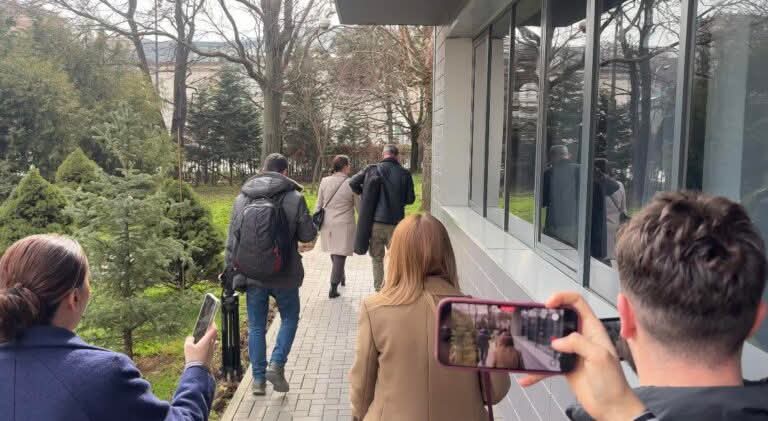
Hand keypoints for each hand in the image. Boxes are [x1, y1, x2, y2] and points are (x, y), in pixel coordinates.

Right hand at [184, 322, 216, 368]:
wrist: (198, 370)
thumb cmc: (193, 357)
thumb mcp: (187, 346)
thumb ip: (189, 339)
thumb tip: (191, 338)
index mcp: (207, 340)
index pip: (213, 330)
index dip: (213, 324)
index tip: (211, 321)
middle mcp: (212, 344)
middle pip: (215, 334)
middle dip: (212, 330)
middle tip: (208, 327)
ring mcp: (212, 350)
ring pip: (214, 341)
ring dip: (211, 337)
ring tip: (205, 336)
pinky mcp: (211, 355)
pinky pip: (212, 346)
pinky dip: (210, 343)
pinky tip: (205, 345)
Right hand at [518, 293, 644, 420]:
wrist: (612, 408)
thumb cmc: (613, 383)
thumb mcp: (599, 357)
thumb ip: (579, 343)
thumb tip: (557, 341)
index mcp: (593, 329)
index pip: (577, 303)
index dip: (562, 297)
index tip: (549, 303)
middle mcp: (581, 338)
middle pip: (560, 318)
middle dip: (546, 317)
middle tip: (534, 320)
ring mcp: (572, 352)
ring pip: (550, 340)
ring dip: (537, 343)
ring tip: (526, 344)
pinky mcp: (565, 366)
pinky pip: (546, 365)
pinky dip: (536, 371)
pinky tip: (527, 377)